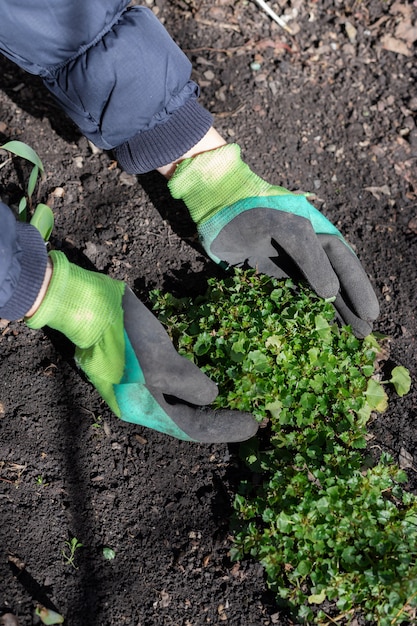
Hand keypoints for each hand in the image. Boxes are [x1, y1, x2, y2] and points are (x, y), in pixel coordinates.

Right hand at [26, 251, 257, 441]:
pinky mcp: (140, 363)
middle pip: (185, 417)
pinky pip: (172, 380)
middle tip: (248, 414)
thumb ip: (190, 384)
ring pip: (180, 399)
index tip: (253, 425)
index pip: (191, 428)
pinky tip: (206, 371)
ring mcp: (139, 382)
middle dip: (217, 417)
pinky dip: (192, 379)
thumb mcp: (161, 363)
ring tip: (234, 396)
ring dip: (206, 399)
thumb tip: (212, 397)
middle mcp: (142, 401)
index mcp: (145, 408)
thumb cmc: (126, 338)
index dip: (223, 428)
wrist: (89, 306)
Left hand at [168, 144, 379, 337]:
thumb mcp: (288, 229)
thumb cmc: (256, 212)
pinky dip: (301, 318)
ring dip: (330, 317)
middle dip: (350, 308)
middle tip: (364, 335)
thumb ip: (310, 259)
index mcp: (317, 236)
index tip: (371, 314)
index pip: (344, 265)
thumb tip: (332, 295)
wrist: (218, 207)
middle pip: (334, 284)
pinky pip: (288, 302)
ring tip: (348, 340)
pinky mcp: (266, 281)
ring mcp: (286, 269)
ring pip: (314, 296)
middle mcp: (306, 255)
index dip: (358, 289)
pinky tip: (312, 334)